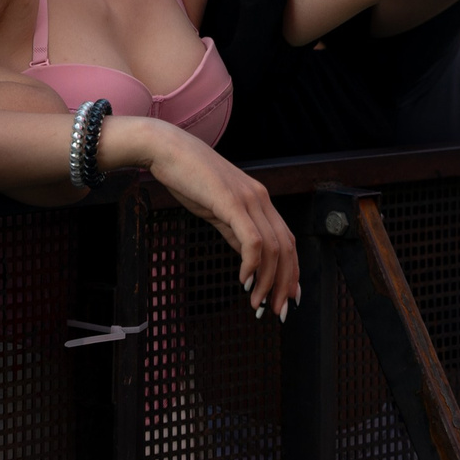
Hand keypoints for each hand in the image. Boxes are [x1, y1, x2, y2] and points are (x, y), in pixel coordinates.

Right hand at [104, 117, 297, 314]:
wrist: (167, 149)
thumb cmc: (188, 177)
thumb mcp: (217, 208)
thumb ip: (235, 231)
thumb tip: (248, 257)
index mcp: (259, 199)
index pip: (287, 241)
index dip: (292, 271)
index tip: (289, 297)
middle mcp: (260, 198)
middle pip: (286, 248)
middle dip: (284, 284)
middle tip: (277, 310)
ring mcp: (248, 198)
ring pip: (272, 248)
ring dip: (267, 281)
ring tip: (257, 303)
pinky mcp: (231, 201)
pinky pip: (252, 240)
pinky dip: (252, 264)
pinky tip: (244, 280)